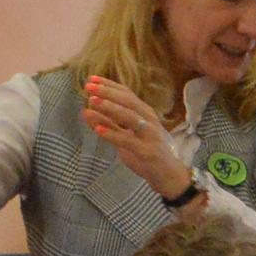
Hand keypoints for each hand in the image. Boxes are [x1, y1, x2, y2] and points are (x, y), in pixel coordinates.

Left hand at [81, 77, 193, 200]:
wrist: (169, 176)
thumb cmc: (147, 153)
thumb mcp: (125, 137)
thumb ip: (108, 124)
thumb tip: (86, 110)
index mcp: (145, 114)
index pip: (127, 94)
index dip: (109, 85)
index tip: (92, 79)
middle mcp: (149, 120)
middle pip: (128, 101)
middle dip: (108, 92)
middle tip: (88, 86)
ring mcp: (150, 135)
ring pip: (130, 117)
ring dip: (110, 108)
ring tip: (92, 101)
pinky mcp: (147, 151)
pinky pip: (128, 141)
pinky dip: (113, 134)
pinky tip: (97, 129)